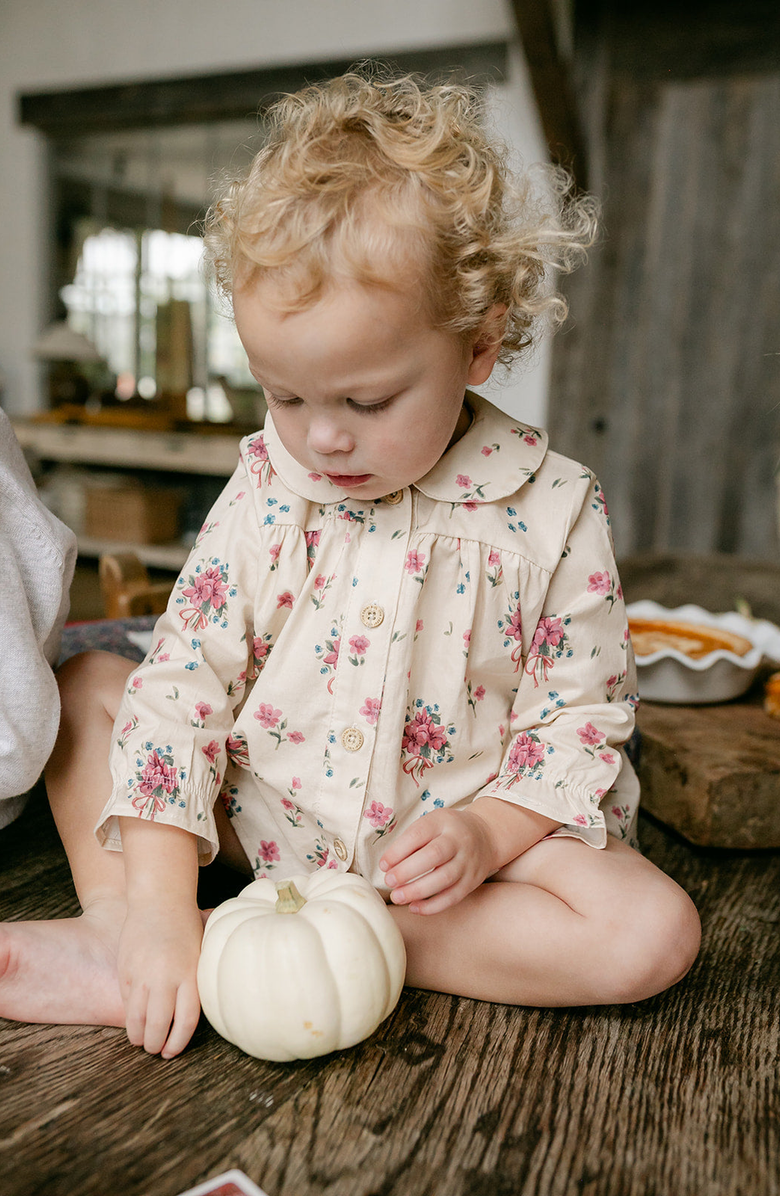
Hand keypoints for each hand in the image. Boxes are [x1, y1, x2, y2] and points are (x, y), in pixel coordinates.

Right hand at [117, 897, 203, 1058]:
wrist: (160, 900)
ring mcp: (143, 973)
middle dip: (156, 1044)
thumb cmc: (185, 927)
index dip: (178, 1042)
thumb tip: (204, 1009)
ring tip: (141, 1040)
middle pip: (159, 1024)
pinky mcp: (125, 968)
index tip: (172, 1051)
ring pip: (136, 1017)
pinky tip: (133, 1020)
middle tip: (155, 1050)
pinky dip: (128, 1014)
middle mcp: (166, 976)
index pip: (186, 1020)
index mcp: (190, 973)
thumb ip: (198, 981)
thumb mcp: (200, 953)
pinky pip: (125, 999)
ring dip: (138, 1035)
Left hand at [379, 807, 497, 914]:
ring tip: (397, 897)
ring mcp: (467, 862)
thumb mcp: (431, 823)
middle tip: (389, 881)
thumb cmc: (447, 831)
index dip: (398, 851)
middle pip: (434, 856)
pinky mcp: (472, 881)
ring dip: (417, 891)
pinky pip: (452, 897)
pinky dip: (432, 906)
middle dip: (407, 871)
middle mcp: (458, 840)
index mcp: (443, 821)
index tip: (383, 865)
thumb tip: (387, 866)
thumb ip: (411, 841)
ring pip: (444, 879)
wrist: (485, 836)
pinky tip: (414, 908)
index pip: (419, 834)